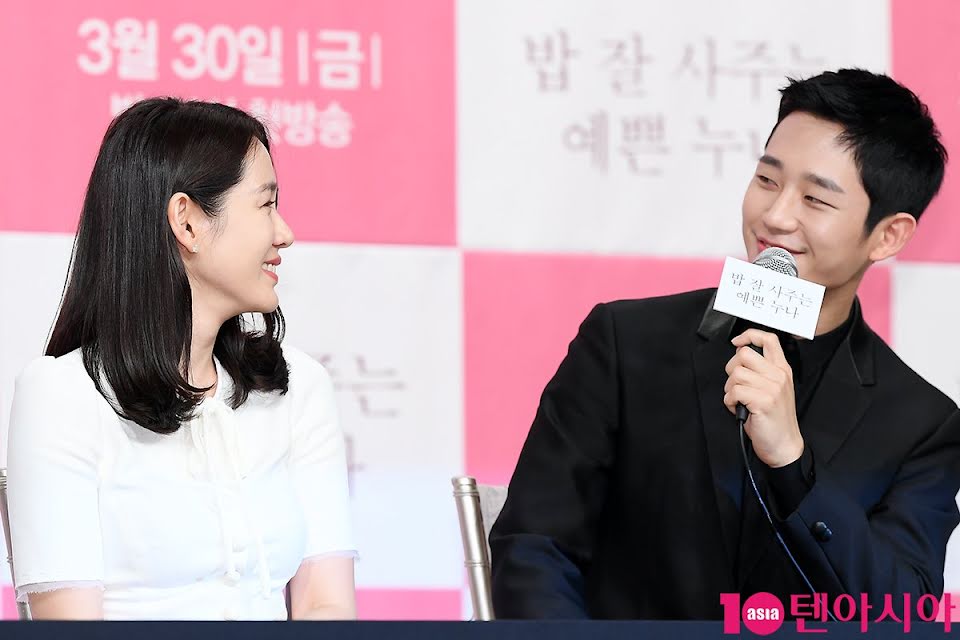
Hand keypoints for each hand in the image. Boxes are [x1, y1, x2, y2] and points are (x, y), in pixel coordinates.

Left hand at [723, 329, 803, 467]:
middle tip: (737, 386)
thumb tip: (739, 355)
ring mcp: (772, 388)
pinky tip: (740, 409)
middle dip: (732, 369)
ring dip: (730, 389)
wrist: (784, 445)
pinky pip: (734, 392)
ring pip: (735, 374)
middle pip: (743, 354)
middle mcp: (779, 376)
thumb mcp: (772, 389)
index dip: (749, 335)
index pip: (769, 339)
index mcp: (782, 370)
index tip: (736, 342)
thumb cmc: (773, 419)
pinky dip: (730, 402)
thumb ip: (761, 371)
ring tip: (740, 401)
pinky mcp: (763, 401)